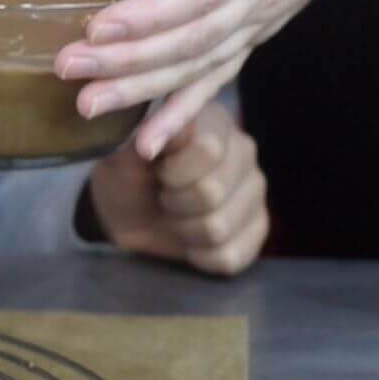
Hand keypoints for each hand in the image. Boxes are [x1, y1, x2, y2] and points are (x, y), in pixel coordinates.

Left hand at [55, 0, 378, 158]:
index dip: (156, 10)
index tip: (103, 24)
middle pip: (190, 37)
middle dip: (127, 57)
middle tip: (67, 68)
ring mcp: (259, 19)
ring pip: (194, 65)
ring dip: (138, 88)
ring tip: (84, 105)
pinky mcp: (253, 31)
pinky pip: (212, 78)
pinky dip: (178, 112)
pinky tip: (144, 144)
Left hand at [86, 102, 266, 275]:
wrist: (127, 213)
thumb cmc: (126, 175)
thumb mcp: (122, 154)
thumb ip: (143, 135)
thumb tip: (168, 128)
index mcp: (213, 123)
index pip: (208, 150)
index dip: (172, 172)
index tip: (156, 171)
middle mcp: (243, 151)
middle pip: (212, 193)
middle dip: (173, 202)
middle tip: (163, 195)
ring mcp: (254, 190)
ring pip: (219, 227)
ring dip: (183, 229)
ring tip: (175, 214)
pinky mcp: (257, 228)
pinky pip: (229, 256)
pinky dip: (198, 255)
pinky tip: (190, 238)